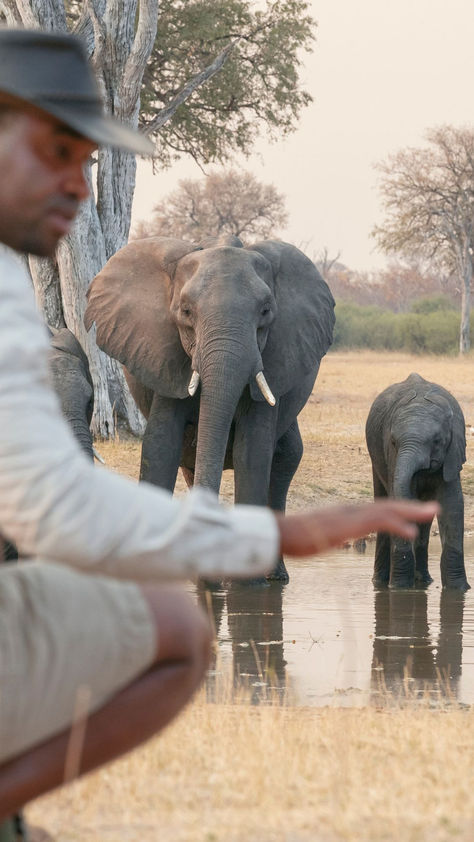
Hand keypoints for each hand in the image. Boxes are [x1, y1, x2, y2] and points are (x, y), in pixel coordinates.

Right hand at [276, 499, 439, 557]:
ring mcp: (350, 516)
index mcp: (344, 514)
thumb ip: (328, 536)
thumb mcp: (317, 537)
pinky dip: (398, 525)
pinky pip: (379, 522)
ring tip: (433, 513)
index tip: (413, 514)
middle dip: (411, 507)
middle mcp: (350, 510)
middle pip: (387, 506)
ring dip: (412, 511)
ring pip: (388, 510)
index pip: (376, 509)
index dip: (397, 510)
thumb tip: (331, 540)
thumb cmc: (293, 538)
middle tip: (434, 509)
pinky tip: (413, 532)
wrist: (279, 533)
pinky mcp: (349, 525)